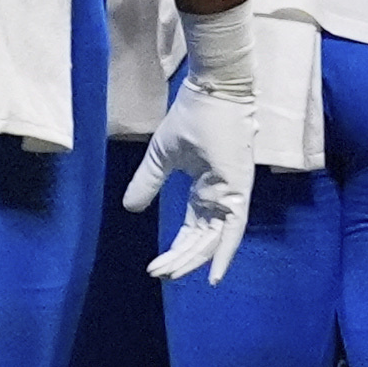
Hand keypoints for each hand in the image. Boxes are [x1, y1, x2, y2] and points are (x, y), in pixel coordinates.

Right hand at [125, 49, 255, 284]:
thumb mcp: (162, 156)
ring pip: (214, 240)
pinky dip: (224, 253)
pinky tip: (213, 274)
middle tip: (159, 274)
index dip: (177, 250)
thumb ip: (147, 183)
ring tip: (169, 273)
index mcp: (206, 189)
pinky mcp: (238, 191)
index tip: (156, 267)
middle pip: (202, 240)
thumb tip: (129, 209)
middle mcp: (221, 197)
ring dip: (192, 259)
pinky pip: (234, 230)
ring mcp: (232, 195)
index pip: (193, 229)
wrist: (212, 92)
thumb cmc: (192, 116)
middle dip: (181, 259)